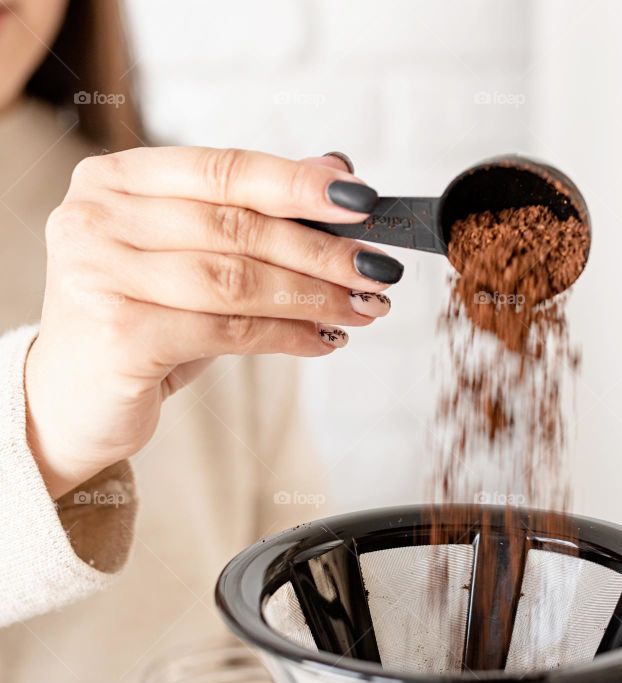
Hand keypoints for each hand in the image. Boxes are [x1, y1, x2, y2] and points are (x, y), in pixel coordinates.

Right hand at [24, 147, 399, 498]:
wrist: (70, 399)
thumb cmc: (139, 320)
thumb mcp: (191, 257)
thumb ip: (253, 212)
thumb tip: (337, 169)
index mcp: (114, 180)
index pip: (224, 170)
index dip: (299, 183)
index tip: (363, 200)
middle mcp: (98, 217)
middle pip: (238, 227)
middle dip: (323, 251)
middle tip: (378, 268)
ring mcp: (101, 274)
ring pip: (239, 280)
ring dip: (315, 296)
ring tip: (362, 308)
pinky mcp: (120, 333)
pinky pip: (230, 331)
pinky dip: (288, 336)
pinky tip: (323, 340)